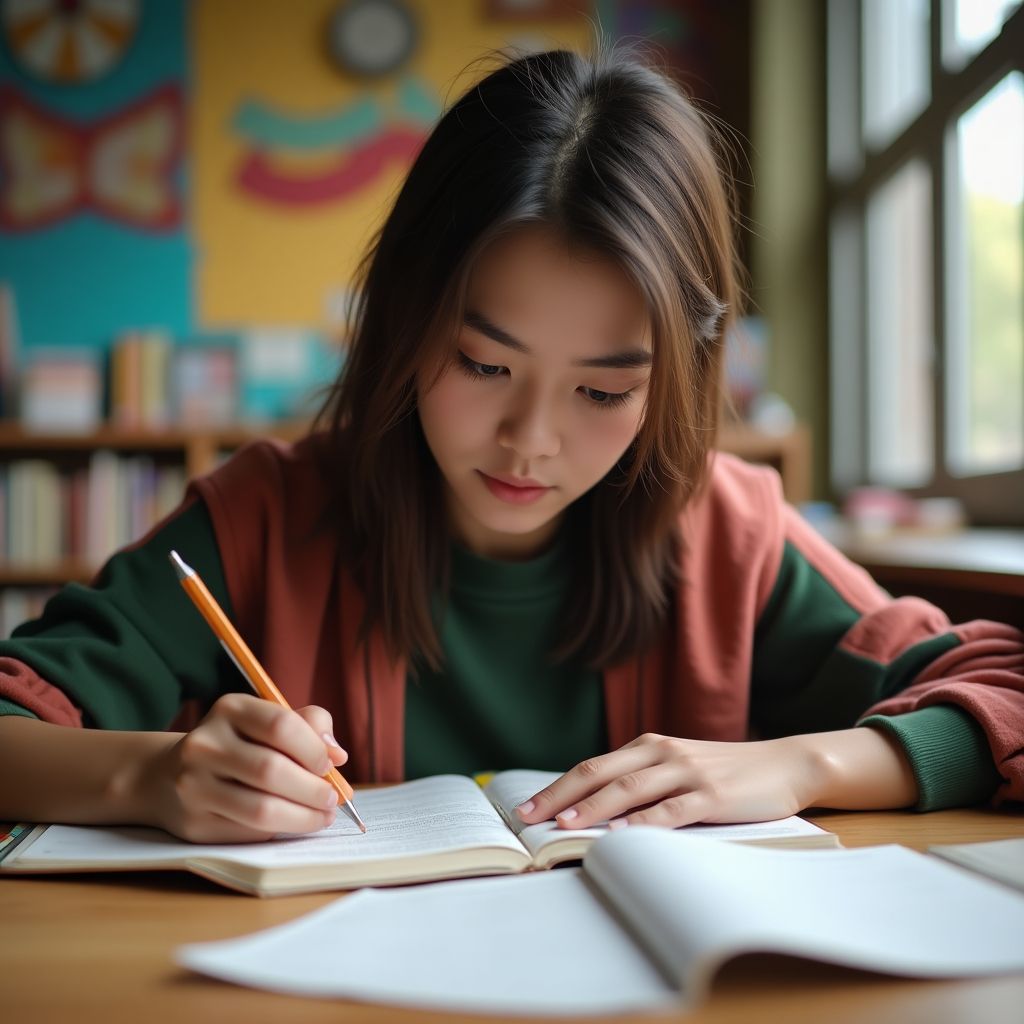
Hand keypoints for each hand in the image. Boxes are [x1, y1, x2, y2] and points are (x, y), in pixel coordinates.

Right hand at [143, 693, 349, 842]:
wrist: (169, 775)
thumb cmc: (239, 744)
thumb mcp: (266, 721)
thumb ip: (308, 725)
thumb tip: (337, 753)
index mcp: (230, 710)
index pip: (280, 725)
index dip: (313, 748)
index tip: (331, 764)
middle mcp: (205, 744)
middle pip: (271, 770)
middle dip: (313, 789)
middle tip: (333, 798)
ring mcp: (194, 785)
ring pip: (261, 809)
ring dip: (303, 816)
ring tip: (322, 815)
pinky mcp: (194, 822)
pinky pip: (248, 831)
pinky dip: (280, 830)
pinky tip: (294, 823)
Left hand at [515, 733, 817, 829]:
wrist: (786, 764)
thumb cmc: (726, 772)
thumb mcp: (679, 768)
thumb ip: (644, 782)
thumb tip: (595, 813)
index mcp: (649, 746)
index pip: (592, 766)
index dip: (557, 786)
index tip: (525, 808)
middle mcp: (662, 752)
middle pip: (600, 773)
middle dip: (560, 796)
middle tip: (527, 818)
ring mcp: (687, 772)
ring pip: (630, 789)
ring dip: (593, 808)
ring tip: (563, 825)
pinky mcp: (713, 794)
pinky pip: (672, 810)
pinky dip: (644, 822)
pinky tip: (622, 834)